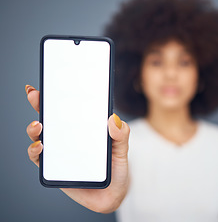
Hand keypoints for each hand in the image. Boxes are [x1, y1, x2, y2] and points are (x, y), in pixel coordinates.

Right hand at [25, 85, 129, 212]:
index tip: (51, 84)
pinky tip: (40, 146)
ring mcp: (60, 151)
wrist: (111, 194)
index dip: (59, 96)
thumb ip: (121, 134)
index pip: (69, 109)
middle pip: (51, 118)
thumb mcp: (122, 148)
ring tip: (38, 125)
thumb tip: (112, 118)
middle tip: (35, 96)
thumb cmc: (116, 168)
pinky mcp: (54, 168)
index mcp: (84, 128)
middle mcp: (68, 137)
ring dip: (34, 128)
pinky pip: (39, 158)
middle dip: (40, 105)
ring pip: (40, 136)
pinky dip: (35, 151)